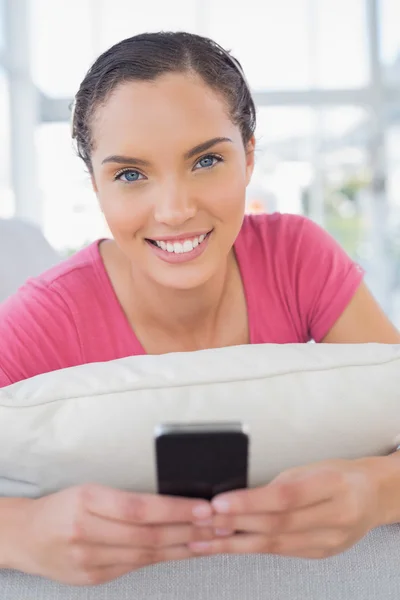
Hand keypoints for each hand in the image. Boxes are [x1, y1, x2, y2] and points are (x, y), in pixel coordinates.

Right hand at [9, 484, 212, 585]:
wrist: (26, 537)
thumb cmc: (63, 506)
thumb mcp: (89, 490)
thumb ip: (126, 499)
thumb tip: (172, 501)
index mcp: (87, 500)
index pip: (139, 508)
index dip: (174, 509)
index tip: (204, 507)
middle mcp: (86, 532)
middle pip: (147, 535)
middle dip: (188, 530)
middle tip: (219, 525)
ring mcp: (88, 560)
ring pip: (145, 555)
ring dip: (182, 548)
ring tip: (210, 540)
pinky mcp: (92, 579)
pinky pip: (134, 568)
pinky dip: (162, 560)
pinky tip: (182, 553)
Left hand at [190, 459, 384, 558]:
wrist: (372, 496)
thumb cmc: (338, 475)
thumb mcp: (310, 469)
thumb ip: (278, 485)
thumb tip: (236, 497)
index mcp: (333, 486)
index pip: (285, 497)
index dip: (250, 502)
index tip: (219, 502)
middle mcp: (335, 516)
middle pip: (277, 524)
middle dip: (235, 524)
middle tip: (203, 522)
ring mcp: (329, 541)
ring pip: (275, 545)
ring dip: (236, 543)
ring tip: (205, 539)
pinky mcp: (320, 555)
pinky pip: (280, 553)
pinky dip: (250, 549)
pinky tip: (228, 547)